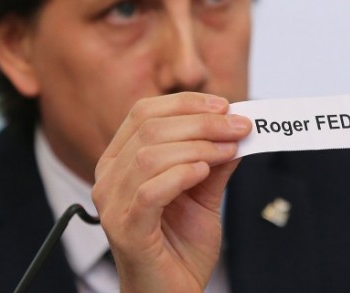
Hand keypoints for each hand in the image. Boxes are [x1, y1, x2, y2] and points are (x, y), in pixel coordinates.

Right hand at [92, 92, 250, 291]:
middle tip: (240, 126)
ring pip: (151, 155)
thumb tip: (236, 126)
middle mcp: (109, 177)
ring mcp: (113, 204)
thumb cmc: (180, 245)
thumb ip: (215, 160)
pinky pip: (151, 190)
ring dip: (199, 146)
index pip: (144, 112)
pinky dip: (182, 174)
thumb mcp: (204, 193)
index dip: (186, 103)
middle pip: (151, 128)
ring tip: (230, 150)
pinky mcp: (126, 229)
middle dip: (202, 122)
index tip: (225, 105)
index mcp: (121, 160)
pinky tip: (205, 172)